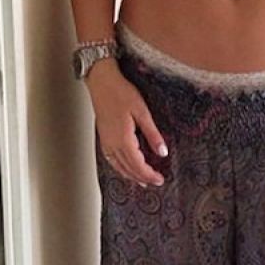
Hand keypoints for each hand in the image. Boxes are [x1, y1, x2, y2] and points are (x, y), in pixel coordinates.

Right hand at [89, 66, 167, 187]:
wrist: (102, 82)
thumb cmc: (121, 93)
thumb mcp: (142, 112)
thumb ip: (153, 134)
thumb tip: (163, 152)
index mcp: (123, 140)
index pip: (138, 165)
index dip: (150, 175)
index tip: (160, 179)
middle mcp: (112, 144)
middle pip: (128, 169)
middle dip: (143, 178)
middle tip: (156, 182)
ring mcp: (106, 142)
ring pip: (119, 166)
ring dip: (131, 176)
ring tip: (143, 181)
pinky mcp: (103, 137)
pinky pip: (112, 160)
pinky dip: (120, 168)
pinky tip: (125, 168)